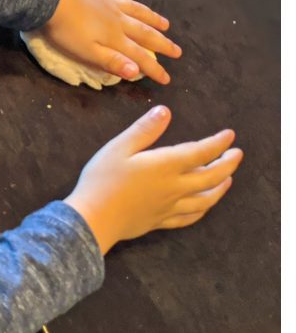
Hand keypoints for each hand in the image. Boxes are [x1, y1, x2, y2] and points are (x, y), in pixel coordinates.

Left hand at [44, 0, 179, 83]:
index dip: (154, 68)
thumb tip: (137, 72)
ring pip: (135, 9)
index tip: (167, 78)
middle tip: (177, 50)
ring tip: (165, 24)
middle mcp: (117, 18)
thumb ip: (112, 61)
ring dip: (152, 17)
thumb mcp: (87, 52)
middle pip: (144, 32)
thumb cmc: (65, 30)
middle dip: (161, 43)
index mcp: (114, 37)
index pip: (139, 56)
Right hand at [64, 106, 242, 254]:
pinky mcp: (161, 221)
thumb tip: (166, 111)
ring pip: (205, 199)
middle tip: (237, 154)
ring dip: (220, 187)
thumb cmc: (103, 179)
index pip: (200, 152)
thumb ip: (144, 130)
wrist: (94, 218)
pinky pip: (190, 217)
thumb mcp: (119, 147)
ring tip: (228, 179)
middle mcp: (174, 188)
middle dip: (227, 164)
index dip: (217, 143)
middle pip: (210, 177)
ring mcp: (170, 207)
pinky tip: (204, 206)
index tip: (230, 135)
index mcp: (165, 166)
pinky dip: (202, 209)